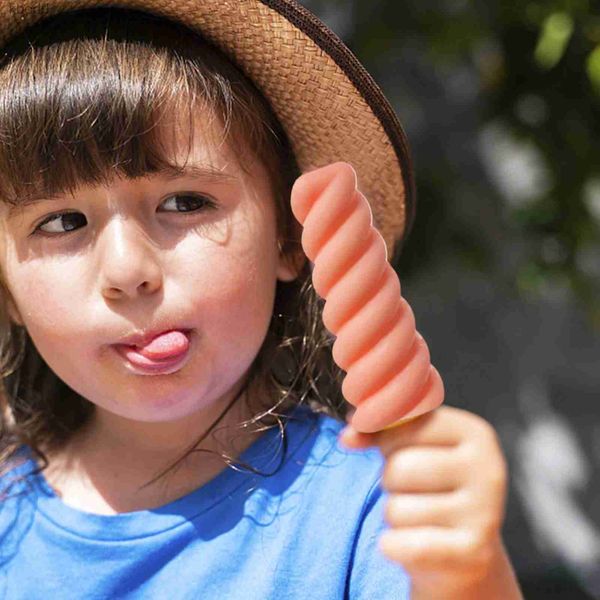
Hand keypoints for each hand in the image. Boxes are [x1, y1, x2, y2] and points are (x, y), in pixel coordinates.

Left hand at [339, 405, 522, 599]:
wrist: (461, 552)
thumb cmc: (428, 485)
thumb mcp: (407, 446)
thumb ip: (376, 430)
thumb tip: (347, 436)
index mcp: (474, 433)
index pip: (405, 422)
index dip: (383, 437)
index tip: (388, 448)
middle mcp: (487, 469)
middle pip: (399, 467)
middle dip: (390, 481)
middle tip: (413, 492)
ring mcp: (485, 513)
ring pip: (396, 509)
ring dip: (394, 516)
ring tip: (419, 519)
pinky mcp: (473, 554)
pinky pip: (402, 544)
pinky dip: (393, 546)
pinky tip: (410, 544)